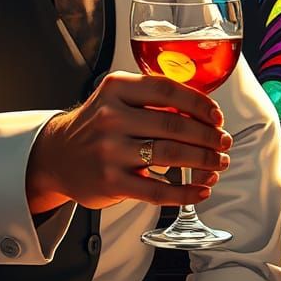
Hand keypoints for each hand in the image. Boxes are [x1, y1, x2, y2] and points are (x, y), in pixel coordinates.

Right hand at [26, 71, 231, 212]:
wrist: (56, 155)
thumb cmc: (97, 124)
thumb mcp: (117, 97)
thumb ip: (152, 97)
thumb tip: (201, 107)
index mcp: (117, 88)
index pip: (168, 90)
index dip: (199, 103)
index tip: (217, 116)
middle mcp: (111, 116)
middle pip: (174, 125)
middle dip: (208, 135)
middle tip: (224, 142)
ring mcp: (110, 150)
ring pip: (170, 155)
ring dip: (203, 161)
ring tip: (218, 163)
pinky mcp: (111, 181)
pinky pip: (156, 190)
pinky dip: (185, 192)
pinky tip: (200, 190)